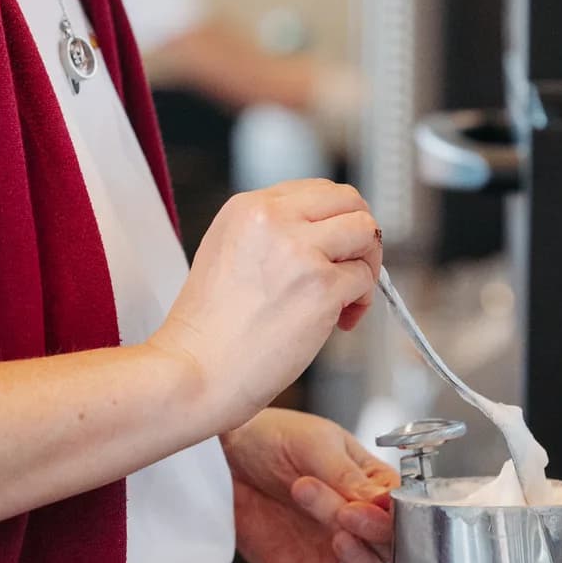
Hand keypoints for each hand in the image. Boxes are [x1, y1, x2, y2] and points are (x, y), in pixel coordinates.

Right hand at [153, 180, 382, 431]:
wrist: (195, 372)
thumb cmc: (207, 331)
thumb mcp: (227, 253)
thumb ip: (271, 235)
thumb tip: (323, 238)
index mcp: (247, 208)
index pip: (316, 191)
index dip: (332, 222)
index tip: (332, 250)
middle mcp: (273, 219)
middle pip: (348, 200)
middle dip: (359, 236)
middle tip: (352, 267)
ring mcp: (300, 251)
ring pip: (366, 232)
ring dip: (367, 264)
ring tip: (347, 297)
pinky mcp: (322, 287)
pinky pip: (365, 279)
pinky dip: (361, 301)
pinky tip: (340, 321)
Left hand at [222, 408, 395, 562]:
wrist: (225, 461)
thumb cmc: (272, 439)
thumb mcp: (312, 445)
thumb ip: (347, 477)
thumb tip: (385, 502)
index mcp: (375, 487)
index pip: (404, 514)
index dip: (389, 517)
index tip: (362, 509)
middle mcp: (365, 529)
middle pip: (393, 551)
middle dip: (371, 536)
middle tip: (341, 514)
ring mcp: (343, 560)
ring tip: (334, 537)